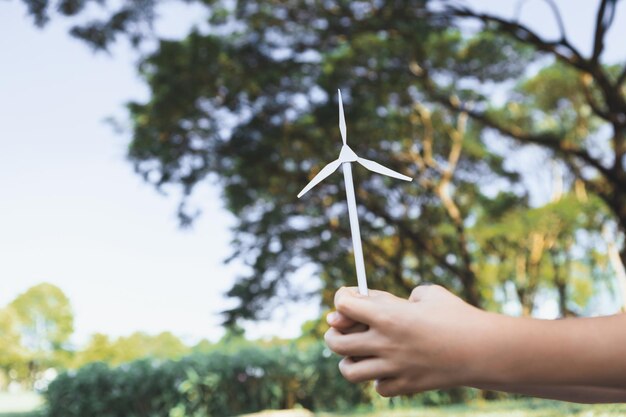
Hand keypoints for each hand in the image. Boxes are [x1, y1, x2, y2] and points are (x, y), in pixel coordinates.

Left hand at [324, 285, 489, 396]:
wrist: (484, 349)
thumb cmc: (457, 315)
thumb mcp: (427, 294)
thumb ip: (395, 298)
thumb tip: (371, 302)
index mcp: (388, 315)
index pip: (342, 305)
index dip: (341, 299)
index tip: (347, 299)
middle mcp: (385, 343)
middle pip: (336, 342)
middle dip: (333, 334)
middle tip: (340, 330)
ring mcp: (394, 368)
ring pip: (349, 371)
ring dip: (348, 361)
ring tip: (359, 354)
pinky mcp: (406, 386)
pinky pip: (378, 387)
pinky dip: (378, 379)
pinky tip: (388, 369)